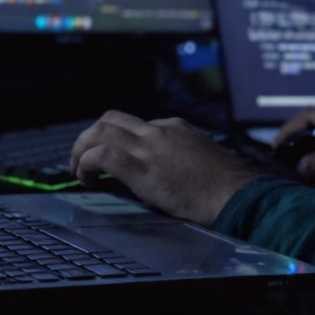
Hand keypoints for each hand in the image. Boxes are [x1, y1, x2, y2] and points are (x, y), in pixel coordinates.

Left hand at [69, 111, 265, 225]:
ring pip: (101, 131)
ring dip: (81, 149)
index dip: (113, 142)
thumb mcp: (199, 158)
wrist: (237, 195)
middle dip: (89, 137)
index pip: (132, 126)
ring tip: (78, 170)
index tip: (106, 162)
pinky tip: (86, 179)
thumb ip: (177, 155)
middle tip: (81, 159)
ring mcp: (151, 148)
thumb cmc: (224, 186)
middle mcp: (159, 132)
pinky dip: (87, 163)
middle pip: (110, 120)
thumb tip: (159, 169)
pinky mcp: (144, 170)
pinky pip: (103, 155)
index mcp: (173, 128)